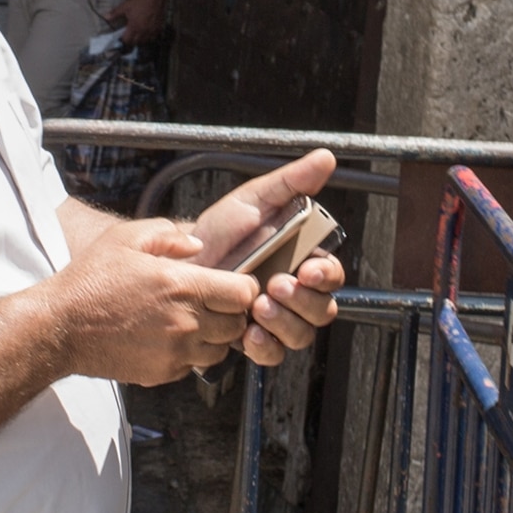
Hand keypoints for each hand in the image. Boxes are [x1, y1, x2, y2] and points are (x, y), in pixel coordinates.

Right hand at [53, 216, 254, 386]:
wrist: (59, 328)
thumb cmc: (92, 279)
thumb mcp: (127, 238)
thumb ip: (169, 235)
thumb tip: (197, 245)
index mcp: (183, 286)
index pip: (244, 293)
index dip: (243, 287)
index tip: (229, 283)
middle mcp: (185, 323)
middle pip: (238, 324)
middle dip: (231, 313)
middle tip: (212, 302)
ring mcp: (174, 353)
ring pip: (221, 350)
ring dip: (214, 337)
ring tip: (191, 321)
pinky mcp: (162, 373)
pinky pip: (194, 366)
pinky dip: (190, 355)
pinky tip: (169, 338)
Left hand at [118, 0, 165, 44]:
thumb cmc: (139, 1)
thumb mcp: (125, 6)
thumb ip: (115, 13)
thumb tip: (105, 17)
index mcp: (134, 27)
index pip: (127, 40)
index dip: (123, 41)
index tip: (121, 38)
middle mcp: (143, 31)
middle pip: (136, 42)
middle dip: (131, 41)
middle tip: (129, 37)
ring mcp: (151, 30)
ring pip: (145, 41)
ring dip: (140, 40)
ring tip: (137, 36)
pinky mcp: (158, 27)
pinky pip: (153, 37)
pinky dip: (149, 37)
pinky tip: (148, 33)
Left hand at [176, 150, 345, 364]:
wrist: (180, 262)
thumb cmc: (220, 232)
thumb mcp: (254, 201)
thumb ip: (291, 182)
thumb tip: (324, 158)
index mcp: (302, 260)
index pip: (331, 274)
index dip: (327, 274)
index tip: (310, 269)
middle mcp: (294, 292)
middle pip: (322, 309)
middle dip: (304, 301)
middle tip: (276, 285)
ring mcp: (276, 319)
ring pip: (302, 335)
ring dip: (286, 324)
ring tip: (258, 307)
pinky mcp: (253, 339)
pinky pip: (272, 354)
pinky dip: (265, 347)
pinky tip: (248, 333)